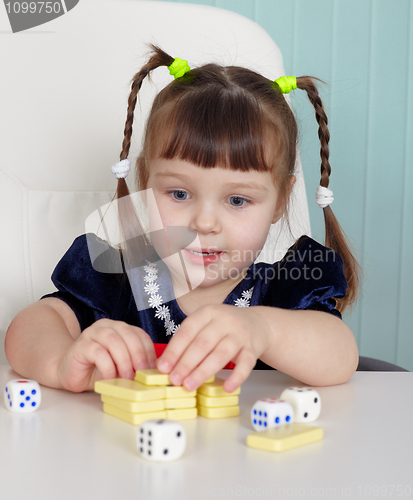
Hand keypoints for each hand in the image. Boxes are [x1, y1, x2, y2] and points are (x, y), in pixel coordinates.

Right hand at [57, 319, 156, 391]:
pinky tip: (110, 378)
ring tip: (128, 377)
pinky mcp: (81, 345)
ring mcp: (92, 333)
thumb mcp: (121, 366)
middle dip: (138, 355)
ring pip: (114, 341)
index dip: (148, 351)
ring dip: (124, 360)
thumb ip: (134, 364)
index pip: (140, 334)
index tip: (152, 368)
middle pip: (128, 335)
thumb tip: (152, 372)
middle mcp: (107, 326)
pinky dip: (108, 367)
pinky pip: (98, 353)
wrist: (71, 373)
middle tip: (142, 373)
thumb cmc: (98, 369)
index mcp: (120, 328)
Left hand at [156, 304, 271, 392]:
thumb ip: (188, 341)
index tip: (163, 367)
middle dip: (186, 363)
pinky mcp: (252, 348)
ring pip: (221, 354)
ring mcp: (240, 334)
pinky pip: (246, 364)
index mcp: (207, 313)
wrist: (256, 324)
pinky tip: (227, 388)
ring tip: (189, 385)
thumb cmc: (223, 327)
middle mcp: (224, 321)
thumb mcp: (205, 324)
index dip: (174, 350)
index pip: (187, 331)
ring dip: (203, 371)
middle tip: (174, 380)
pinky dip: (236, 377)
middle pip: (203, 343)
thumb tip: (165, 364)